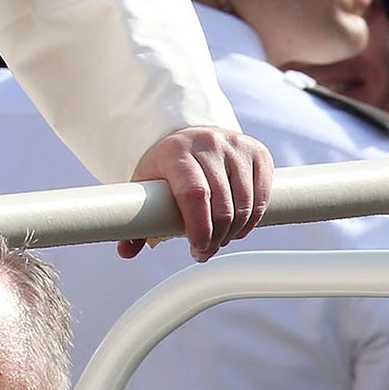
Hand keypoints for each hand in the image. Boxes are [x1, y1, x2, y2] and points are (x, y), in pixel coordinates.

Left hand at [125, 125, 273, 259]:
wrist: (190, 138)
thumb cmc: (167, 168)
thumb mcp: (147, 186)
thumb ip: (136, 219)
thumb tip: (126, 251)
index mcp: (176, 151)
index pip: (194, 194)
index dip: (199, 227)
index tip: (197, 247)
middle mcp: (208, 143)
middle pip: (221, 204)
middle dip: (215, 237)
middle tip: (205, 250)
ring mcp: (235, 145)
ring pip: (245, 204)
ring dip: (234, 232)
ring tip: (220, 239)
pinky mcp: (257, 152)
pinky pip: (262, 196)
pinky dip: (253, 219)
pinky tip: (238, 227)